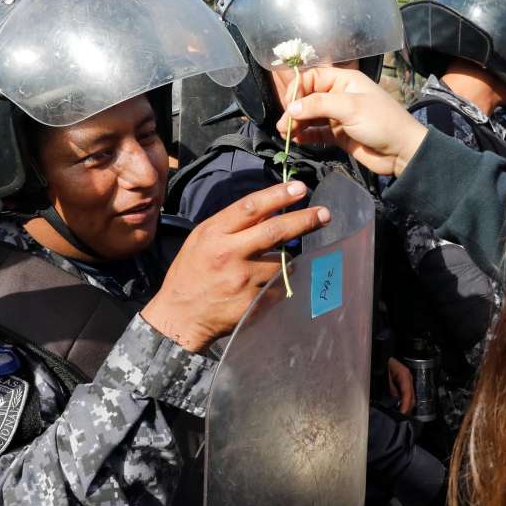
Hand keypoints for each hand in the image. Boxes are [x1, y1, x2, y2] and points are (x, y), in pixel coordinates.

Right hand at [142, 181, 329, 351]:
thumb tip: (270, 207)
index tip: (300, 188)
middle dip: (305, 220)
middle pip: (276, 231)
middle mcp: (229, 254)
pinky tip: (267, 286)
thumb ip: (233, 223)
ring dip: (287, 259)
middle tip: (325, 214)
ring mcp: (243, 280)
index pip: (251, 207)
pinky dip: (279, 282)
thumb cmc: (191, 272)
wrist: (180, 317)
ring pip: (282, 262)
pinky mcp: (252, 302)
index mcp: (214, 234)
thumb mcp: (202, 239)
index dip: (278, 195)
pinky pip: (278, 286)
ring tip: (277, 263)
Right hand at [275, 66, 428, 178]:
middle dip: (294, 110)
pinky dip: (306, 135)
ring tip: (286, 134)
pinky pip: (317, 132)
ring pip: (311, 116)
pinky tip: (296, 141)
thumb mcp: (350, 108)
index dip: (298, 89)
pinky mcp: (339, 134)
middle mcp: (340, 95)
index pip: (313, 77)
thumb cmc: (381, 122)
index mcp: (345, 81)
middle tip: (284, 126)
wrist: (402, 152)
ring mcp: (339, 116)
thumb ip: (319, 105)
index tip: (288, 105)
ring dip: (297, 124)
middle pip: (308, 97)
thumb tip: (291, 107)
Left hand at [387, 357, 414, 414]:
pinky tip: (401, 407)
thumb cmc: (383, 364)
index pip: (407, 393)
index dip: (405, 405)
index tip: (402, 413)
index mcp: (404, 375)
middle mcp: (409, 378)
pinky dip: (406, 402)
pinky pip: (408, 394)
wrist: (383, 356)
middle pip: (412, 397)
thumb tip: (396, 401)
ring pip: (412, 397)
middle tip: (401, 418)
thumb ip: (391, 388)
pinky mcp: (406, 382)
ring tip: (401, 414)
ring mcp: (409, 380)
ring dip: (407, 406)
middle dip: (407, 408)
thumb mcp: (385, 376)